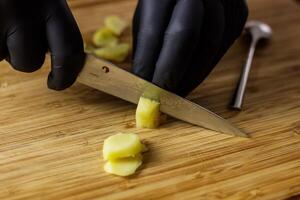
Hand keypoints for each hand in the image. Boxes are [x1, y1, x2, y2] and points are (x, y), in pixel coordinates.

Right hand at [0, 0, 84, 89]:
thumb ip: (51, 24)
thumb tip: (58, 61)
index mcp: (52, 4)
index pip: (70, 50)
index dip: (66, 74)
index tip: (56, 83)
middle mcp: (26, 10)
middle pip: (30, 63)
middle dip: (23, 59)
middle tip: (14, 40)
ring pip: (3, 58)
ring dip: (0, 47)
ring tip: (1, 18)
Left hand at [132, 0, 247, 95]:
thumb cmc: (166, 2)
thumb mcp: (148, 14)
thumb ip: (146, 45)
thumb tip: (146, 80)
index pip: (155, 29)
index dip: (149, 63)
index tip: (144, 88)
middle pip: (187, 36)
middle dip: (172, 72)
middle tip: (162, 97)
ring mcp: (224, 0)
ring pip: (210, 45)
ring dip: (192, 76)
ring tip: (177, 94)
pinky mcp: (238, 15)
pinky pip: (222, 48)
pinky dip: (205, 68)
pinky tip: (192, 78)